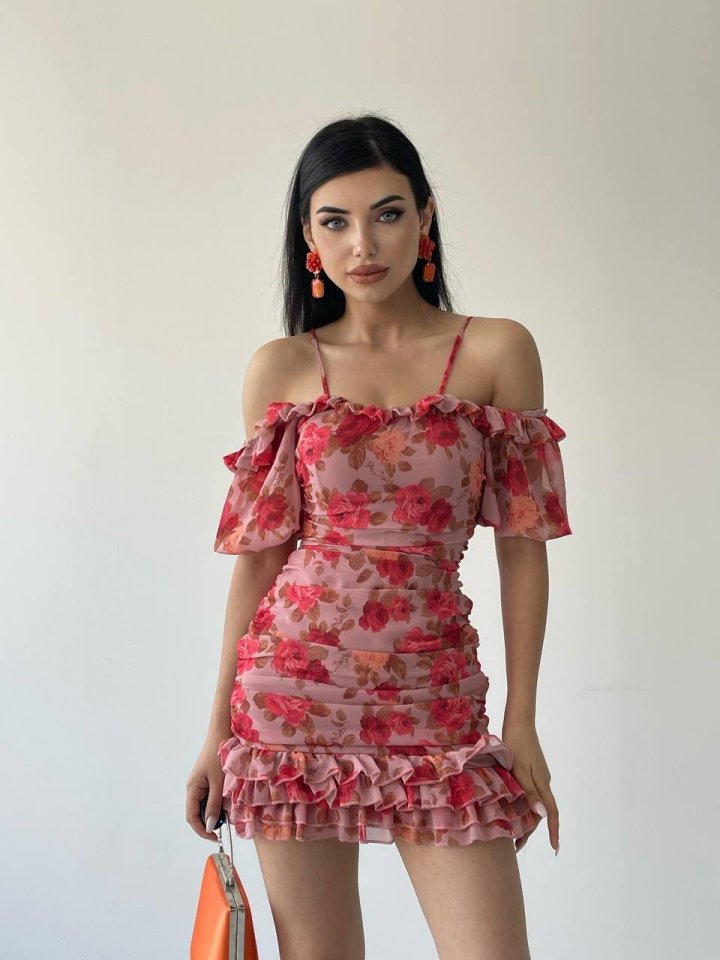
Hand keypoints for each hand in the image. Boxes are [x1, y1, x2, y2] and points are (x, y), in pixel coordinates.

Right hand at [186, 737, 227, 841]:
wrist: (221, 733)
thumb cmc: (218, 755)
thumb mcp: (218, 782)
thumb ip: (214, 805)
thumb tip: (211, 826)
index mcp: (192, 788)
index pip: (191, 817)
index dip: (202, 830)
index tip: (216, 837)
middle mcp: (194, 788)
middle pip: (197, 813)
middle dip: (210, 822)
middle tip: (226, 826)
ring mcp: (200, 783)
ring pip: (205, 805)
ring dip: (215, 812)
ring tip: (229, 814)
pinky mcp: (208, 779)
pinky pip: (210, 796)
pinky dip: (218, 802)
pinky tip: (228, 802)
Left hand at [501, 720, 558, 854]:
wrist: (519, 721)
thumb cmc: (516, 745)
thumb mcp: (519, 770)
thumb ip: (529, 792)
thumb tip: (541, 815)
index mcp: (542, 784)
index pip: (551, 813)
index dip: (553, 831)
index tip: (554, 848)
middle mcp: (543, 781)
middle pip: (541, 811)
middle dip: (532, 829)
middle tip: (517, 845)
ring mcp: (539, 775)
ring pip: (536, 801)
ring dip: (527, 817)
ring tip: (513, 831)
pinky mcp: (532, 769)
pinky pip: (531, 792)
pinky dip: (524, 804)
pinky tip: (514, 806)